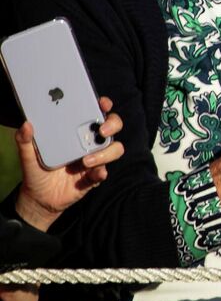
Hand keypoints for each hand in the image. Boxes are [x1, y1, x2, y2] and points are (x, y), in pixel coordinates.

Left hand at [13, 98, 123, 229]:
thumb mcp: (28, 156)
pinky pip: (104, 171)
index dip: (103, 105)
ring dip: (105, 153)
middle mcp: (90, 142)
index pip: (94, 113)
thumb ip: (25, 141)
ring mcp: (95, 158)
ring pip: (115, 149)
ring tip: (85, 161)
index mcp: (76, 132)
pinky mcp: (95, 176)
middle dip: (112, 124)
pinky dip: (101, 172)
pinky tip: (95, 174)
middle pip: (113, 127)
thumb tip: (25, 125)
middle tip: (101, 130)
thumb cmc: (36, 171)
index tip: (102, 103)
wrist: (39, 197)